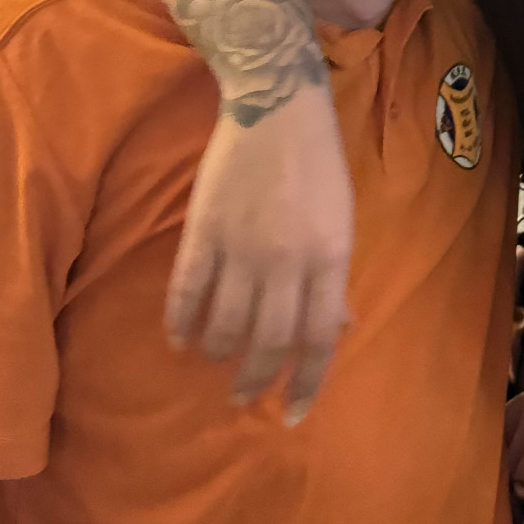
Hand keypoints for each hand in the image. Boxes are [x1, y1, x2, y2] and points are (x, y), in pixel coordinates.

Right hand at [168, 85, 353, 421]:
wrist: (278, 110)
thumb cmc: (321, 168)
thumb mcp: (343, 222)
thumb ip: (335, 279)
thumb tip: (338, 329)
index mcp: (331, 258)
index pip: (319, 338)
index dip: (307, 382)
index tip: (294, 413)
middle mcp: (288, 260)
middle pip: (271, 340)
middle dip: (258, 380)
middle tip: (246, 398)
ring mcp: (242, 246)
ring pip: (226, 323)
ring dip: (219, 354)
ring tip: (215, 364)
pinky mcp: (204, 230)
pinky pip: (188, 289)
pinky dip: (181, 322)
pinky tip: (180, 340)